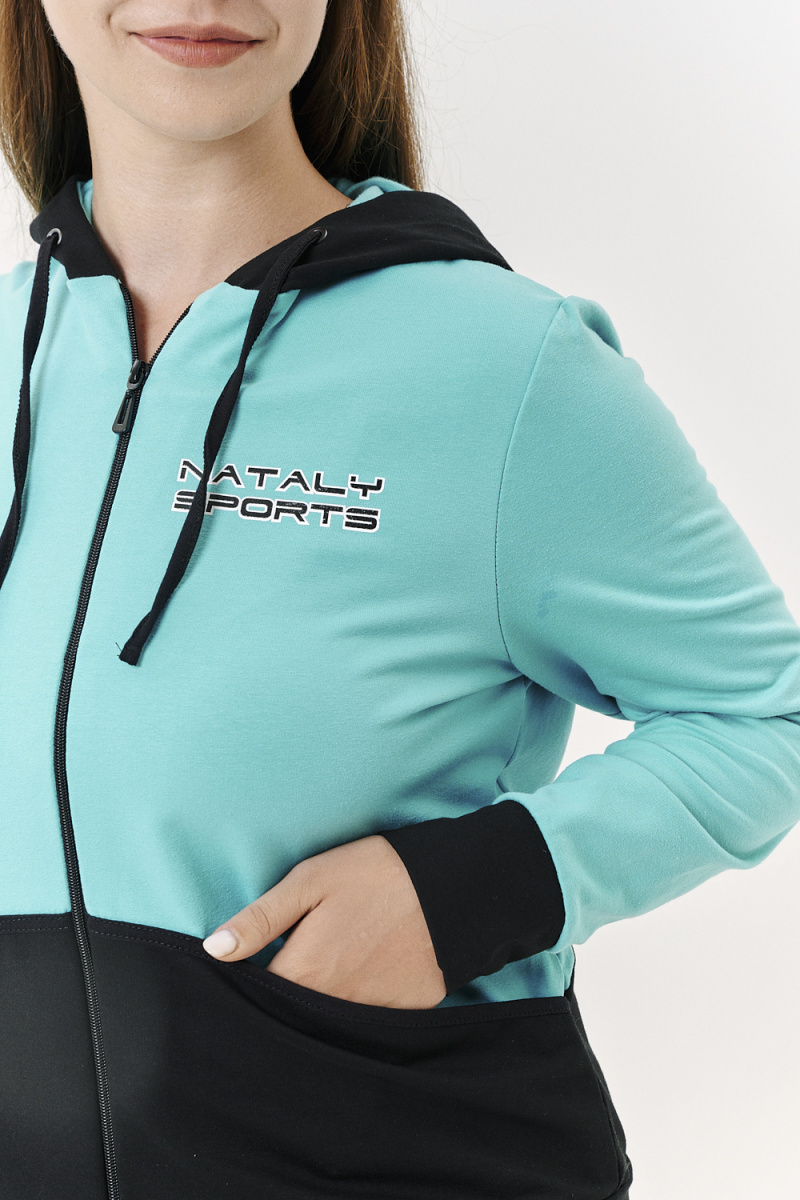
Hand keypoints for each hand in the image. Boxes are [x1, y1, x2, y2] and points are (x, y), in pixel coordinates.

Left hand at [202, 834, 447, 1008]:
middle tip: (291, 964)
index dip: (247, 983)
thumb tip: (214, 950)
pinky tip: (366, 977)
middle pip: (292, 1014)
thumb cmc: (376, 874)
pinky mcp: (404, 1013)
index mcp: (304, 971)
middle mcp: (332, 1004)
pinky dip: (360, 1006)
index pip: (257, 995)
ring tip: (330, 968)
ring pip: (329, 1021)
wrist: (455, 886)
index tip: (247, 969)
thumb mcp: (311, 880)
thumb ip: (261, 918)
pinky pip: (369, 1020)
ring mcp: (371, 1013)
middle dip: (282, 998)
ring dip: (319, 1004)